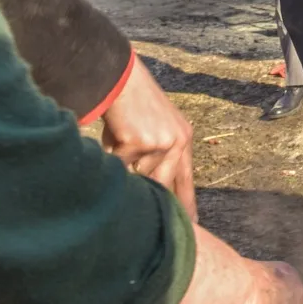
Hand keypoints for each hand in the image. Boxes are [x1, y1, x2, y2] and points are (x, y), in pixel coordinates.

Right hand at [101, 58, 197, 220]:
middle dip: (149, 193)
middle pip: (162, 184)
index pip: (186, 179)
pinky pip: (120, 163)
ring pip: (138, 175)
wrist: (120, 78)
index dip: (186, 204)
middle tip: (147, 206)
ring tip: (124, 139)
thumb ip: (153, 158)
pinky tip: (115, 132)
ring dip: (125, 163)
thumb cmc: (130, 106)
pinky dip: (112, 153)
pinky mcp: (140, 141)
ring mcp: (161, 142)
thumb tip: (145, 191)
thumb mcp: (151, 131)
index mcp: (183, 139)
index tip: (191, 225)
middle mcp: (177, 142)